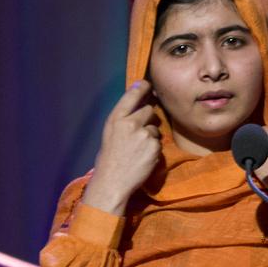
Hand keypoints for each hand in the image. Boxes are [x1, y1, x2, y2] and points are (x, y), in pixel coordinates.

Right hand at [82, 80, 160, 215]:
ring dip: (151, 135)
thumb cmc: (109, 159)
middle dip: (148, 118)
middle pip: (149, 109)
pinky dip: (154, 149)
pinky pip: (159, 142)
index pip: (132, 94)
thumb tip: (139, 104)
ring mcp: (144, 135)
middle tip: (140, 131)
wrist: (112, 182)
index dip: (143, 87)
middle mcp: (130, 123)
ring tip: (138, 149)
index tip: (148, 85)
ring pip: (155, 127)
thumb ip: (123, 118)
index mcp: (116, 118)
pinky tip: (143, 157)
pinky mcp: (154, 147)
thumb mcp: (110, 133)